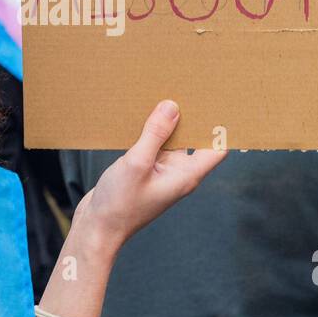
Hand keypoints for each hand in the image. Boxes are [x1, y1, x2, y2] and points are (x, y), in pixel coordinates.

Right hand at [73, 100, 226, 252]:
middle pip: (194, 140)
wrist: (97, 228)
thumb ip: (155, 134)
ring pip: (171, 141)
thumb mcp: (137, 163)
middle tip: (186, 88)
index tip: (218, 103)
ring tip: (161, 94)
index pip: (216, 148)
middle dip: (190, 117)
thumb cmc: (119, 204)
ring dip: (166, 123)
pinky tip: (139, 116)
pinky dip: (150, 133)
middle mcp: (178, 173)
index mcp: (186, 175)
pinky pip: (154, 147)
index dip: (220, 127)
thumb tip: (172, 107)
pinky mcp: (146, 171)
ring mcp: (162, 172)